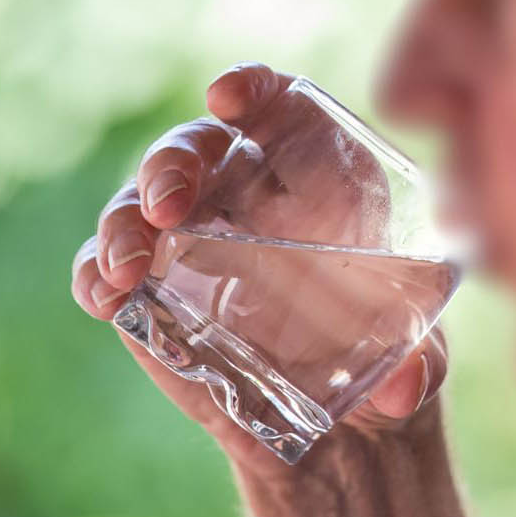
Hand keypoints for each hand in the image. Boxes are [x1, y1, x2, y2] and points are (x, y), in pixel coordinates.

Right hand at [70, 62, 448, 476]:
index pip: (278, 103)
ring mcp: (191, 241)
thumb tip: (404, 389)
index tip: (228, 98)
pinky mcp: (152, 295)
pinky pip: (108, 267)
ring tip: (126, 266)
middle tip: (167, 204)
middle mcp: (247, 194)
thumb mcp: (420, 361)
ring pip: (139, 202)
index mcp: (320, 176)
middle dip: (172, 162)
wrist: (340, 429)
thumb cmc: (389, 361)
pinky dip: (95, 274)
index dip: (251, 87)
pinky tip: (103, 295)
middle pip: (196, 146)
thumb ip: (419, 366)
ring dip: (124, 221)